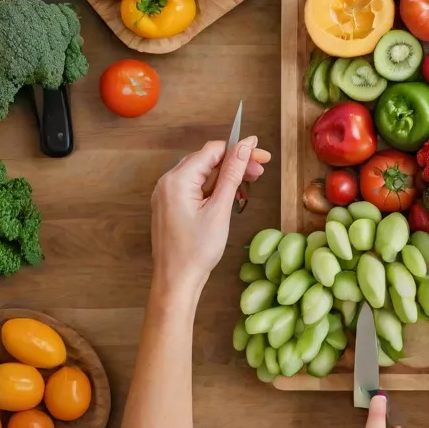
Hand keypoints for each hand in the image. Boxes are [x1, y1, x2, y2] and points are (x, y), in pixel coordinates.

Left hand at [150, 137, 269, 294]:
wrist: (176, 281)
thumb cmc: (197, 249)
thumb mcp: (220, 209)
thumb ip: (232, 174)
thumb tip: (245, 147)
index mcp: (177, 180)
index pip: (212, 151)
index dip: (239, 150)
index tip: (262, 156)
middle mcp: (167, 182)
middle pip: (206, 160)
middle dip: (234, 162)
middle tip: (260, 171)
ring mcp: (166, 194)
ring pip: (201, 173)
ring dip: (225, 175)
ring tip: (249, 183)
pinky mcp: (170, 205)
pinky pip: (194, 187)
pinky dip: (213, 187)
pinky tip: (231, 194)